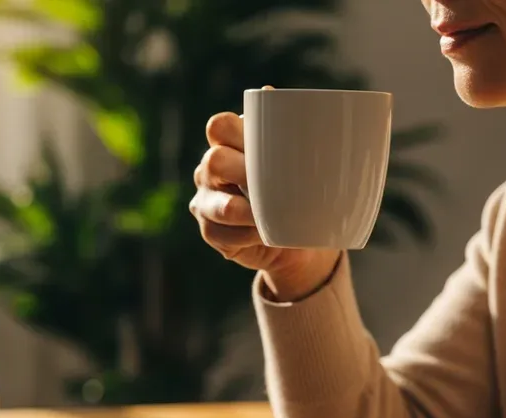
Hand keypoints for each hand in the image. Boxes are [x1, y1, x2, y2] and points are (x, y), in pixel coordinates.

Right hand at [190, 109, 340, 301]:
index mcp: (228, 144)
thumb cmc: (298, 190)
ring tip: (274, 218)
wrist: (300, 236)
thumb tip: (270, 93)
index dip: (236, 132)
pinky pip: (222, 234)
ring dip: (250, 213)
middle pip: (214, 161)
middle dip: (245, 174)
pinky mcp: (209, 231)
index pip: (219, 126)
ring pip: (218, 205)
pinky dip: (248, 236)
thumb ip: (287, 131)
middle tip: (274, 185)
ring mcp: (205, 201)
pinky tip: (265, 234)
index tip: (266, 146)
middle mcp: (209, 169)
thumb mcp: (300, 161)